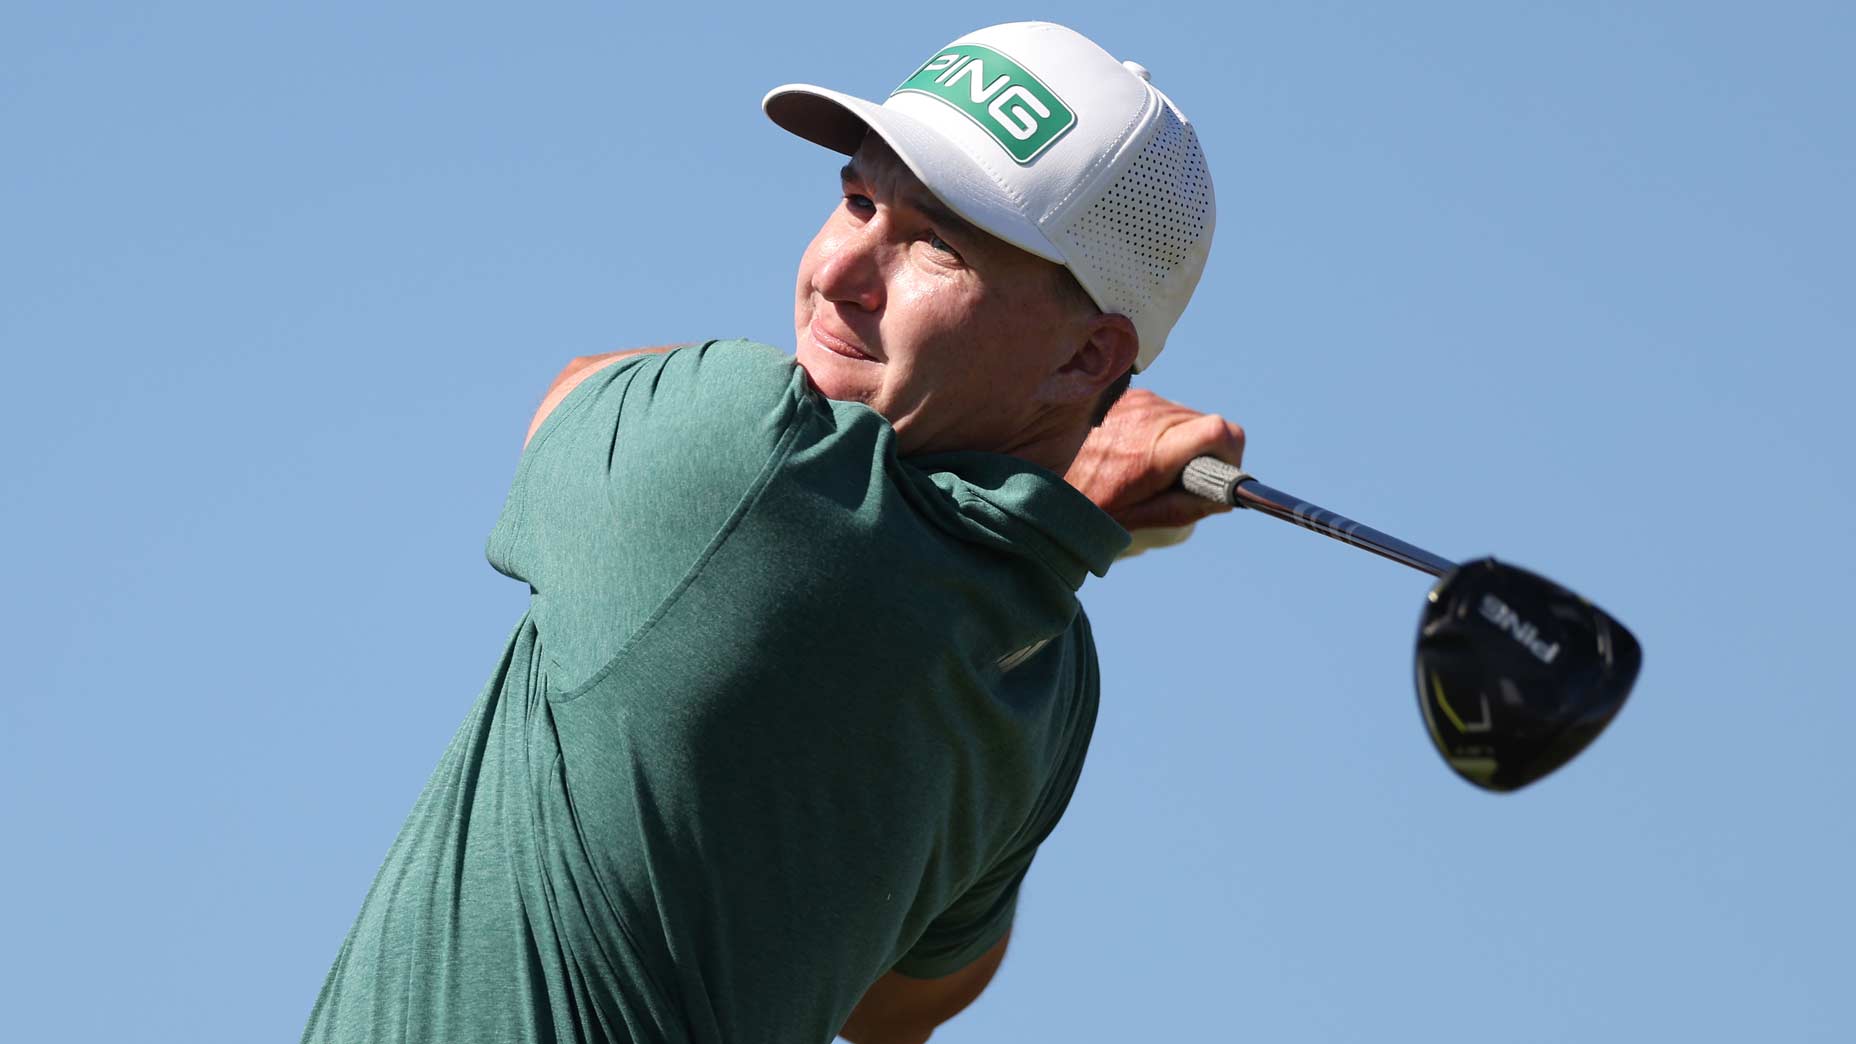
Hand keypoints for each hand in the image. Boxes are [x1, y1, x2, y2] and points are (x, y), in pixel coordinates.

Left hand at [1064, 389, 1245, 531]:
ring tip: (1145, 468)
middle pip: (1209, 427)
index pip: (1223, 433)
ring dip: (1179, 443)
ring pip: (1187, 418)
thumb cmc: (1081, 502)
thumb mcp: (1135, 517)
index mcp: (1155, 452)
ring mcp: (1138, 400)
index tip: (1219, 476)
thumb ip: (1185, 507)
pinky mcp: (1127, 393)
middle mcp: (1150, 416)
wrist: (1029, 470)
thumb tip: (1226, 498)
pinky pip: (1163, 410)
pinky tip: (1131, 450)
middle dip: (1204, 455)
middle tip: (1174, 482)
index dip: (1232, 456)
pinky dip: (1159, 431)